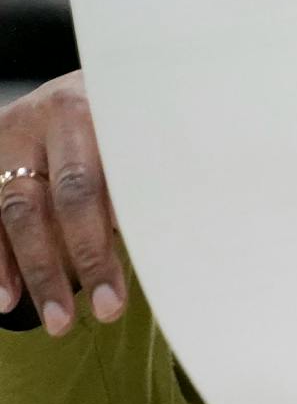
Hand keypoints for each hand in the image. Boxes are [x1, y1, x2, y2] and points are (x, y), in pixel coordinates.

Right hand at [0, 72, 125, 335]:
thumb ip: (149, 176)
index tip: (129, 283)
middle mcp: (48, 115)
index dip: (116, 235)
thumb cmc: (126, 118)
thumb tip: (172, 242)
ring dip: (37, 271)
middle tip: (106, 312)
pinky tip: (7, 299)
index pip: (108, 178)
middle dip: (83, 260)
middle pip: (64, 196)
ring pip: (16, 211)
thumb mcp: (142, 131)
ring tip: (57, 321)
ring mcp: (10, 135)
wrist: (81, 82)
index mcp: (101, 108)